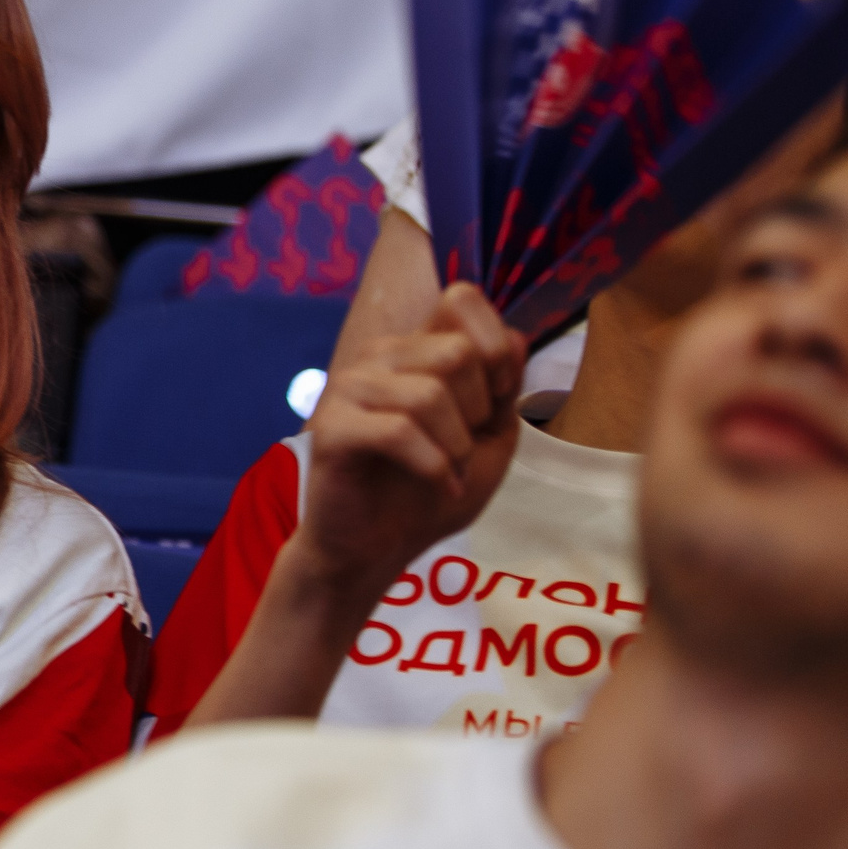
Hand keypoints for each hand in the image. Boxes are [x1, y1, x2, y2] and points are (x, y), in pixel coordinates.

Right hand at [288, 283, 525, 606]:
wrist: (377, 548)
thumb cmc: (431, 491)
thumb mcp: (490, 437)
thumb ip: (504, 387)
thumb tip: (515, 337)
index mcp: (415, 350)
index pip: (461, 300)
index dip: (496, 348)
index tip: (495, 401)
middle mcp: (378, 358)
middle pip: (457, 353)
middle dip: (478, 410)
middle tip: (463, 446)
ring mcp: (349, 389)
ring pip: (430, 394)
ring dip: (457, 446)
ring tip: (450, 471)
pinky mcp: (332, 429)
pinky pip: (399, 431)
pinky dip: (434, 467)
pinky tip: (440, 485)